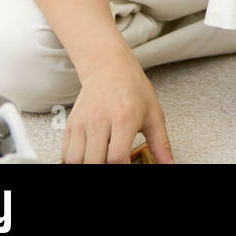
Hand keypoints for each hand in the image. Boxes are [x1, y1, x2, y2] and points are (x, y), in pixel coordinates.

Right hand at [63, 45, 173, 162]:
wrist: (109, 68)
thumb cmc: (133, 89)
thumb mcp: (154, 114)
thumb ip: (161, 144)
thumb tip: (169, 164)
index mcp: (124, 118)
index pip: (116, 156)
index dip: (123, 167)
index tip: (128, 164)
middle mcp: (100, 120)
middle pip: (94, 160)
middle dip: (104, 167)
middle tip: (115, 161)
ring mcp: (82, 123)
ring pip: (76, 159)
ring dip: (89, 164)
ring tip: (102, 159)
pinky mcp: (70, 124)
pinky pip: (66, 153)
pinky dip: (76, 160)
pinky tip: (90, 156)